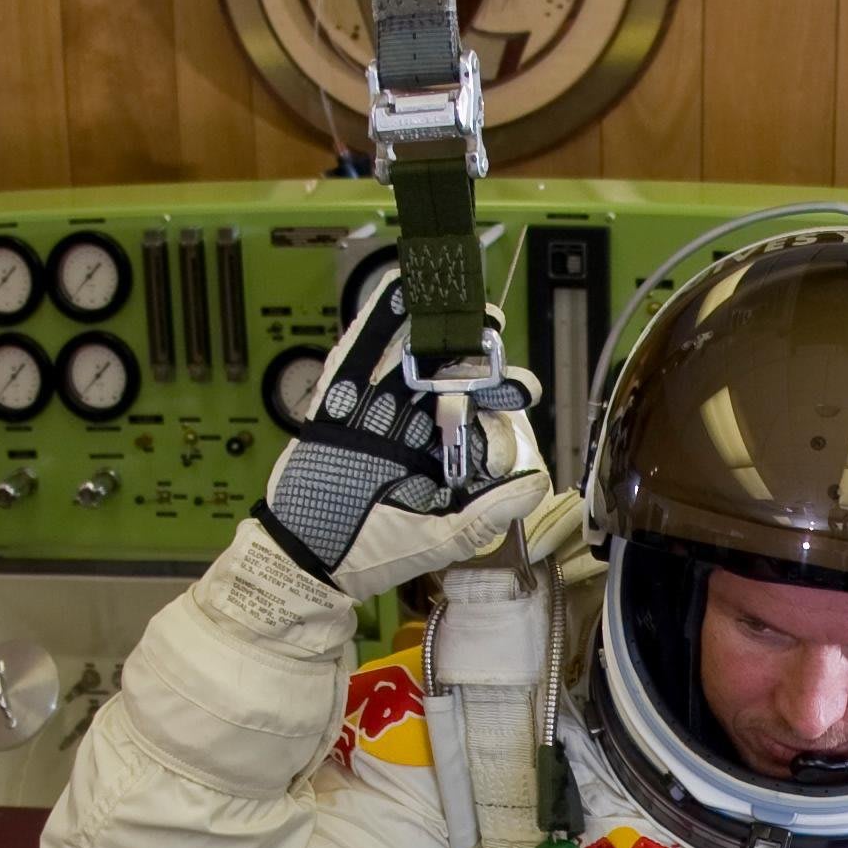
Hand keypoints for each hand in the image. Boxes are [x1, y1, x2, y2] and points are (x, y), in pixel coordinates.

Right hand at [249, 274, 548, 598]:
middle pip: (444, 379)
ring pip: (405, 360)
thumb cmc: (376, 553)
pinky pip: (357, 358)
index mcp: (440, 461)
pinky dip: (375, 324)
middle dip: (469, 353)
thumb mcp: (442, 537)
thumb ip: (488, 512)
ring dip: (428, 325)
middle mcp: (411, 432)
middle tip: (492, 327)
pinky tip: (397, 290)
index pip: (476, 419)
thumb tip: (537, 482)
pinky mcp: (338, 405)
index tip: (519, 385)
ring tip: (453, 291)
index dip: (496, 399)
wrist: (310, 556)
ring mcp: (374, 415)